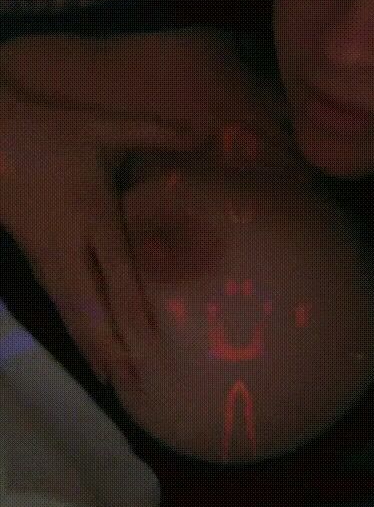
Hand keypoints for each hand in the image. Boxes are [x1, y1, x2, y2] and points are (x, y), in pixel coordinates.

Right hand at [0, 102, 197, 382]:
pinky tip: (86, 347)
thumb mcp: (103, 125)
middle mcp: (69, 244)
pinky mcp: (34, 259)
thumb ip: (156, 130)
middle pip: (88, 304)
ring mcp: (47, 255)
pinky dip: (73, 329)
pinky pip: (57, 302)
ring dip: (90, 345)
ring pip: (69, 309)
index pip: (115, 269)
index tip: (149, 340)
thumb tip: (205, 131)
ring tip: (113, 379)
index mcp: (92, 212)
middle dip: (109, 345)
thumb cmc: (52, 132)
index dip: (130, 307)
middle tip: (133, 381)